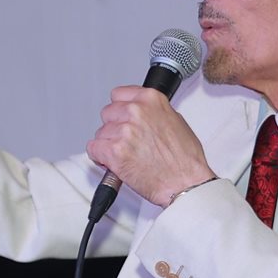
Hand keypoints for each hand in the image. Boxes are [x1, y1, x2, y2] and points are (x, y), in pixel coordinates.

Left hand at [85, 86, 215, 206]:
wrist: (185, 182)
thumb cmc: (184, 159)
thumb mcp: (175, 121)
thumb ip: (154, 112)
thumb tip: (143, 113)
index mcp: (151, 100)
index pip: (118, 94)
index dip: (119, 109)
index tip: (121, 117)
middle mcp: (136, 112)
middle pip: (107, 113)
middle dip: (114, 127)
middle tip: (126, 140)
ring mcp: (124, 131)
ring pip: (101, 133)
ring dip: (108, 144)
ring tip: (126, 154)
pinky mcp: (114, 151)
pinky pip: (93, 148)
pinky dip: (100, 156)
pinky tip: (113, 161)